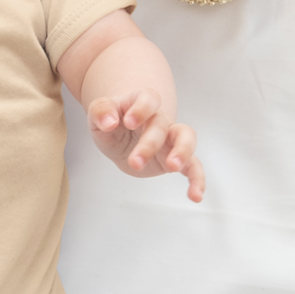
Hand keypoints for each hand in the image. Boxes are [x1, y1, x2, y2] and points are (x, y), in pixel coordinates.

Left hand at [87, 88, 204, 202]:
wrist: (120, 137)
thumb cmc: (111, 122)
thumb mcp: (97, 115)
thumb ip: (100, 111)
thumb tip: (109, 121)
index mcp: (139, 103)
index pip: (148, 98)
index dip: (142, 108)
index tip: (128, 122)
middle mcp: (158, 118)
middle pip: (161, 124)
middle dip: (149, 144)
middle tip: (135, 161)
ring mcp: (170, 138)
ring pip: (186, 137)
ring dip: (182, 151)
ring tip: (173, 167)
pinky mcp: (175, 157)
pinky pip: (193, 165)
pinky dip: (197, 179)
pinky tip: (195, 195)